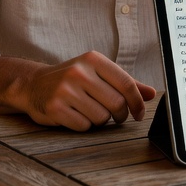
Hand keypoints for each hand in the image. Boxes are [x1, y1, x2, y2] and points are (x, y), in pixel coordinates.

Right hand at [18, 51, 156, 130]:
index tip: (140, 114)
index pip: (126, 82)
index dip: (137, 102)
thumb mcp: (98, 73)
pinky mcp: (55, 108)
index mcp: (94, 59)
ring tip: (90, 111)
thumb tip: (151, 94)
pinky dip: (84, 125)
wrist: (33, 85)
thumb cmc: (73, 80)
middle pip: (116, 103)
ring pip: (101, 117)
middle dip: (120, 115)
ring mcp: (65, 89)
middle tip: (116, 116)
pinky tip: (76, 116)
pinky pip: (83, 126)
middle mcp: (79, 71)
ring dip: (100, 120)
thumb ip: (125, 82)